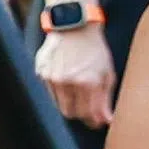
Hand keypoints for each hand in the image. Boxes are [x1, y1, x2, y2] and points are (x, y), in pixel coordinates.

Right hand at [32, 5, 117, 127]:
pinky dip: (58, 92)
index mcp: (88, 82)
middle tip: (87, 109)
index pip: (88, 115)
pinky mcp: (41, 72)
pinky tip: (66, 81)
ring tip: (77, 92)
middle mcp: (68, 82)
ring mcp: (52, 77)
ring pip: (58, 105)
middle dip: (80, 115)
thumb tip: (105, 121)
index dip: (93, 121)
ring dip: (69, 104)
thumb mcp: (107, 73)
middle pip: (71, 114)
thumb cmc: (95, 50)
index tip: (97, 121)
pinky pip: (49, 93)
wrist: (74, 27)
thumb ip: (105, 100)